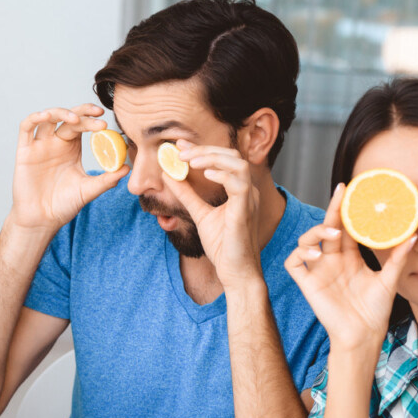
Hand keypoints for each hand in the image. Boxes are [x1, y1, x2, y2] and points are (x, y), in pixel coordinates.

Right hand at [9, 105, 127, 232]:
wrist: (42, 220)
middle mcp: (55, 142)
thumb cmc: (64, 205)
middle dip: (82, 113)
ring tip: (75, 119)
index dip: (92, 119)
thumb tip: (127, 168)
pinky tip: (45, 116)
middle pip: (67, 117)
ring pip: (47, 117)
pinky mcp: (24, 151)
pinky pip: (26, 128)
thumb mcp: (88, 190)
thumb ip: (106, 179)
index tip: (105, 122)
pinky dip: (35, 118)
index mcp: (71, 148)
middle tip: (97, 114)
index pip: (82, 125)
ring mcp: (39, 145)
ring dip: (61, 112)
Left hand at [169, 140, 262, 284]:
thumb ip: (187, 194)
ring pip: (238, 164)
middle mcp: (247, 190)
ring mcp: (248, 200)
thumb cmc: (223, 245)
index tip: (179, 146)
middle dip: (204, 150)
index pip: (223, 159)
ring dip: (212, 158)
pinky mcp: (245, 211)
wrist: (235, 271)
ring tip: (190, 161)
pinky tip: (205, 175)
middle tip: (180, 152)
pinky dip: (223, 175)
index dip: (201, 149)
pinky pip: (239, 184)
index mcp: (238, 189)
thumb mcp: (199, 213)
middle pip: (231, 155)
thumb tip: (168, 175)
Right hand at [284, 184, 415, 351]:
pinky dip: (300, 254)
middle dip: (332, 210)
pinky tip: (315, 255)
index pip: (345, 227)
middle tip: (340, 193)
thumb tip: (414, 235)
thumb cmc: (375, 311)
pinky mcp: (307, 283)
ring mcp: (318, 271)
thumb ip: (398, 258)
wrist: (363, 335)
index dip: (346, 209)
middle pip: (327, 228)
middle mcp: (332, 260)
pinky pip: (294, 263)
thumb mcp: (389, 280)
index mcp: (350, 257)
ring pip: (306, 241)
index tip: (351, 190)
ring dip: (316, 231)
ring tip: (331, 233)